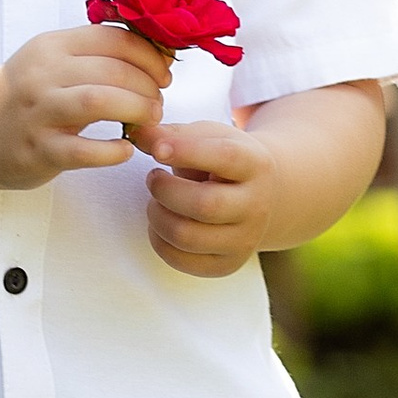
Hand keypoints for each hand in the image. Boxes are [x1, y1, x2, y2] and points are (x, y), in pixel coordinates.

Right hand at [0, 25, 170, 188]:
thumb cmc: (29, 96)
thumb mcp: (54, 62)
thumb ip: (98, 55)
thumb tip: (162, 52)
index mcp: (51, 46)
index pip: (112, 38)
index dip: (148, 55)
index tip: (163, 72)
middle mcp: (42, 74)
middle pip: (111, 69)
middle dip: (147, 86)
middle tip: (157, 102)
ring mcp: (38, 113)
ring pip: (99, 101)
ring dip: (136, 109)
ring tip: (150, 119)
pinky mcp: (38, 150)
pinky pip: (84, 150)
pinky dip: (113, 150)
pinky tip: (126, 149)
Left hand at [142, 111, 283, 277]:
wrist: (261, 196)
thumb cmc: (223, 162)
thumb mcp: (207, 138)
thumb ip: (171, 134)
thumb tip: (137, 133)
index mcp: (256, 165)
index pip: (225, 157)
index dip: (186, 151)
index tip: (157, 150)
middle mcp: (257, 206)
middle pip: (204, 205)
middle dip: (165, 190)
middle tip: (153, 178)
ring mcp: (245, 240)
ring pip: (187, 237)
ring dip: (157, 217)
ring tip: (156, 202)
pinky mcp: (227, 264)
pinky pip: (182, 260)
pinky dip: (159, 241)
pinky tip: (162, 223)